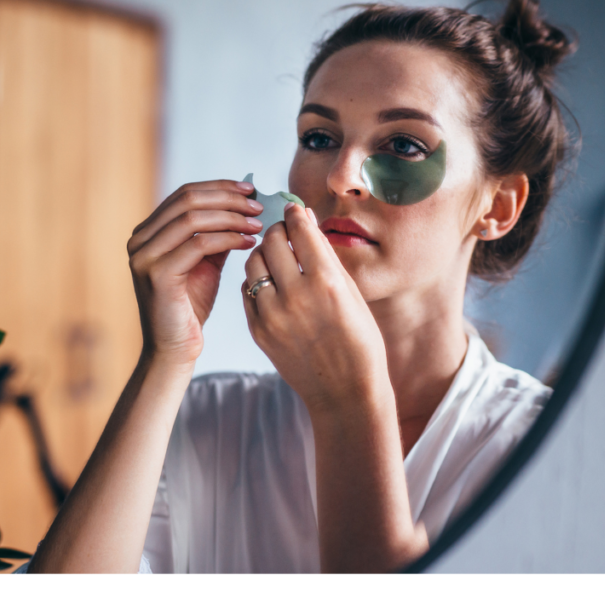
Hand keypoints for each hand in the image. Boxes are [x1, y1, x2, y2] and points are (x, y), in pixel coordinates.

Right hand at [128, 180, 261, 364]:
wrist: (175, 348)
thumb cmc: (190, 306)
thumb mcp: (205, 261)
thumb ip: (216, 232)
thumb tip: (244, 204)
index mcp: (147, 232)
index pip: (185, 194)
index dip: (219, 188)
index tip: (250, 190)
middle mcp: (139, 239)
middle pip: (188, 200)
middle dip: (228, 199)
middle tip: (257, 206)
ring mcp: (144, 255)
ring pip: (193, 219)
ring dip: (231, 217)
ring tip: (257, 224)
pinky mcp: (157, 273)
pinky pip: (198, 244)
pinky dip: (227, 238)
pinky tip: (248, 243)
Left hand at [242, 203, 389, 413]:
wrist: (345, 392)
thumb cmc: (358, 340)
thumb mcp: (351, 292)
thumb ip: (325, 256)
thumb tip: (305, 221)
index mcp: (326, 281)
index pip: (299, 229)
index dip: (295, 214)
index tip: (294, 211)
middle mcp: (296, 295)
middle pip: (270, 241)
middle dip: (277, 230)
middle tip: (283, 232)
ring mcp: (273, 315)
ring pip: (253, 263)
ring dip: (263, 254)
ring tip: (276, 258)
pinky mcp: (258, 331)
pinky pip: (246, 291)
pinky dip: (256, 281)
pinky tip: (270, 284)